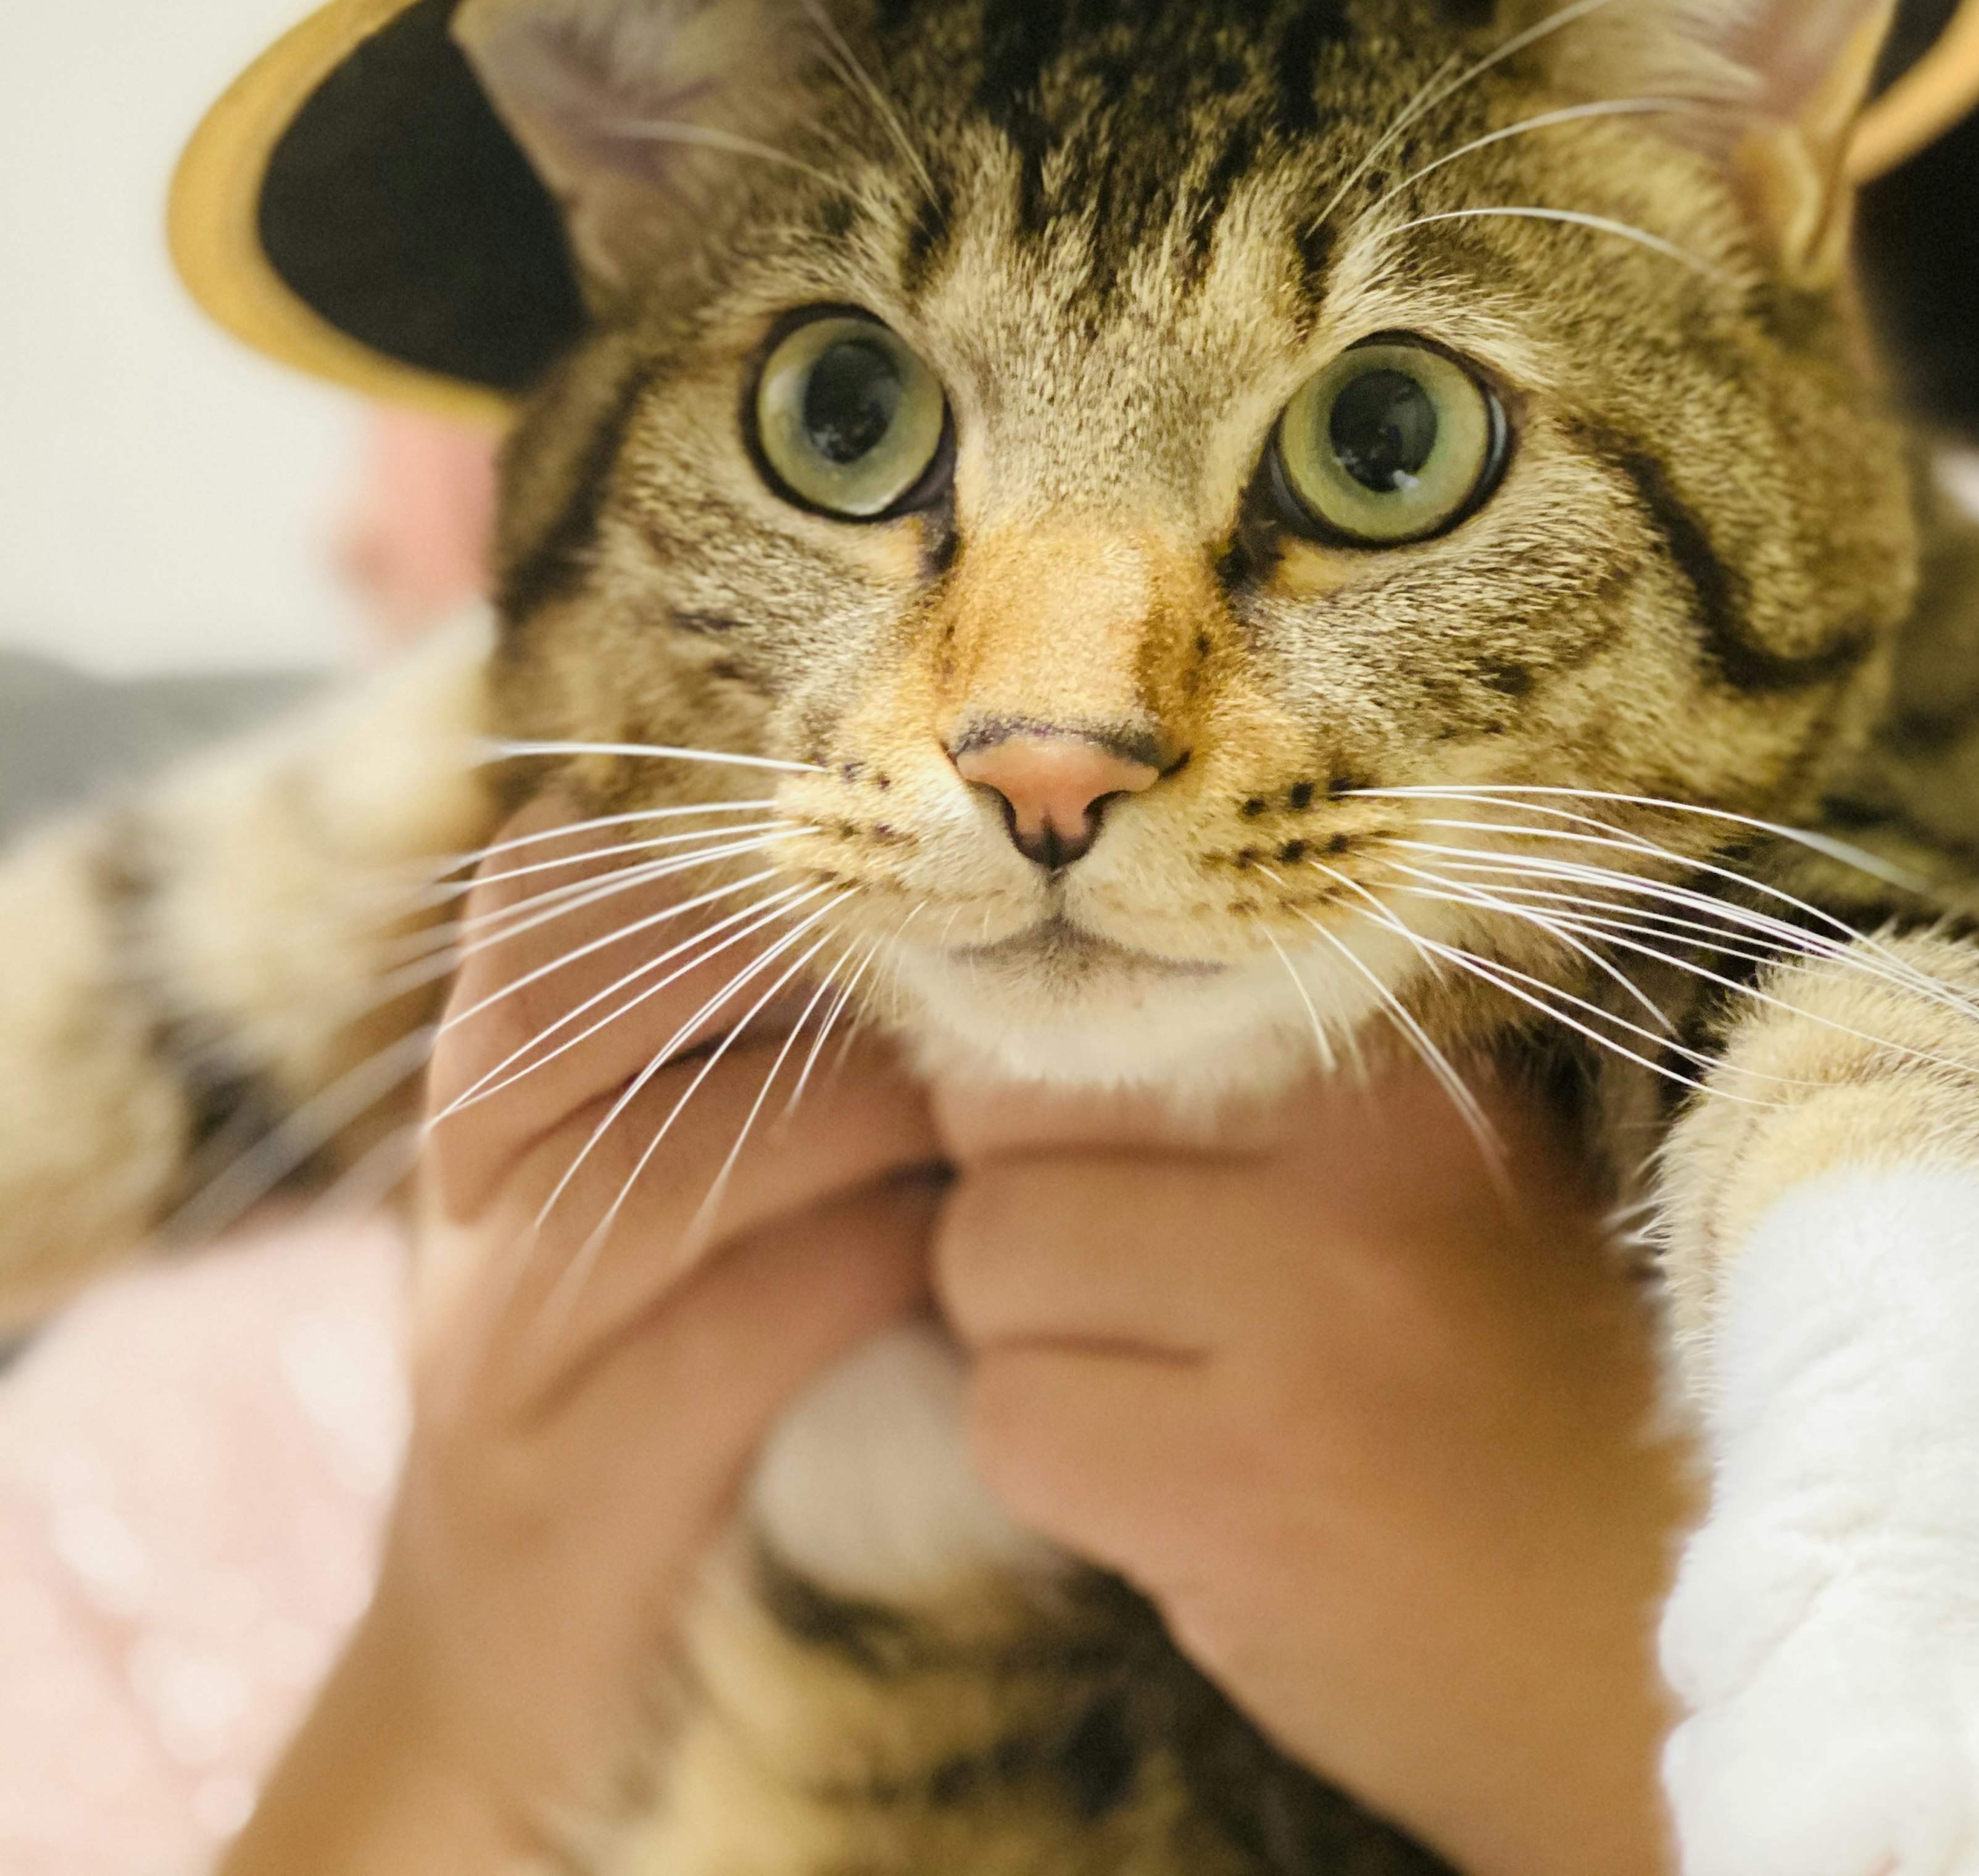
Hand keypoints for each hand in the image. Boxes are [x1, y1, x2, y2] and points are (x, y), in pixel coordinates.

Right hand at [226, 796, 940, 1874]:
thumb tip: (933, 875)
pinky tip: (953, 1249)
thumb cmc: (649, 1367)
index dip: (696, 856)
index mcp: (484, 1094)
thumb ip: (739, 1033)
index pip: (541, 901)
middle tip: (970, 948)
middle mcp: (465, 1196)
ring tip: (987, 1092)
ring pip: (669, 1163)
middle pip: (585, 1006)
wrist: (505, 1673)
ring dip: (857, 1107)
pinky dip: (862, 1265)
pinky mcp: (571, 1486)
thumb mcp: (655, 1178)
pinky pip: (731, 1330)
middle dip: (793, 962)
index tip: (870, 833)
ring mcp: (499, 1347)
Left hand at [931, 1067, 1691, 1875]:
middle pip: (1010, 1132)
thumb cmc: (1564, 1408)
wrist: (1685, 1657)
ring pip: (987, 1273)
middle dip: (1025, 1211)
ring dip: (1032, 1339)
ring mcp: (1298, 1347)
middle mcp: (1353, 1189)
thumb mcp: (1472, 1188)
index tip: (1089, 1156)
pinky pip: (1017, 1428)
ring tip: (1149, 1387)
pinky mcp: (1242, 1506)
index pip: (1106, 1013)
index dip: (1053, 1094)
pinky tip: (1167, 1490)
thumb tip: (1037, 1051)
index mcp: (1414, 1087)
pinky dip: (1056, 1464)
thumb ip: (1290, 1104)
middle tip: (1109, 1283)